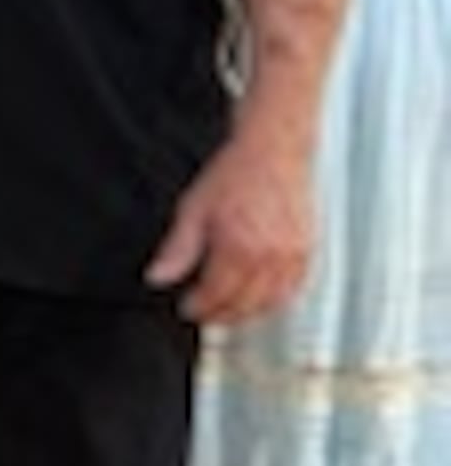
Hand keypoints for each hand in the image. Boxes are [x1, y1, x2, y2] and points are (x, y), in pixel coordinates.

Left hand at [148, 129, 312, 328]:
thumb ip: (177, 249)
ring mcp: (292, 255)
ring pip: (271, 303)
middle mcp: (269, 255)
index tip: (188, 308)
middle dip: (221, 315)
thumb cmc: (237, 172)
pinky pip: (293, 289)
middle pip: (244, 304)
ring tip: (230, 311)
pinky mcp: (307, 249)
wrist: (274, 149)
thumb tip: (157, 277)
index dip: (199, 307)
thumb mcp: (193, 208)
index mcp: (238, 247)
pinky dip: (276, 300)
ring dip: (249, 313)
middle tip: (206, 314)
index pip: (216, 295)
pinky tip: (260, 298)